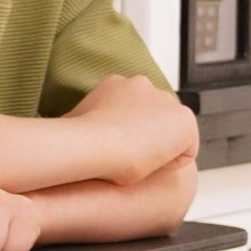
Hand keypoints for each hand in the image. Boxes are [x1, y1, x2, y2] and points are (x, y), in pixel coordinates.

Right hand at [69, 73, 198, 184]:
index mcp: (115, 85)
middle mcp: (142, 85)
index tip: (116, 149)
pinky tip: (152, 166)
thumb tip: (65, 131)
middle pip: (154, 118)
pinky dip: (172, 161)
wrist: (96, 144)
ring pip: (171, 133)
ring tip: (139, 164)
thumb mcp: (73, 124)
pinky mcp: (184, 119)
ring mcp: (165, 100)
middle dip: (147, 137)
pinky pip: (185, 149)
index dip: (127, 133)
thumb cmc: (78, 140)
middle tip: (130, 158)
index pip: (133, 110)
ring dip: (160, 148)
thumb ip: (84, 122)